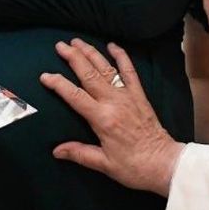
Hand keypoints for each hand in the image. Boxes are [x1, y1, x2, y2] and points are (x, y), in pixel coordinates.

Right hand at [39, 39, 183, 195]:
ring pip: (106, 68)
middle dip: (73, 57)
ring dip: (91, 53)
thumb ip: (79, 153)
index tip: (44, 76)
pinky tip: (112, 46)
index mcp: (102, 119)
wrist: (164, 163)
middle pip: (89, 74)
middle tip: (60, 46)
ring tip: (77, 42)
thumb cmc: (134, 167)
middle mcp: (114, 102)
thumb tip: (56, 150)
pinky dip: (121, 56)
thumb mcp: (104, 164)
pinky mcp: (139, 95)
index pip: (75, 96)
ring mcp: (128, 96)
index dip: (58, 84)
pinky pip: (130, 71)